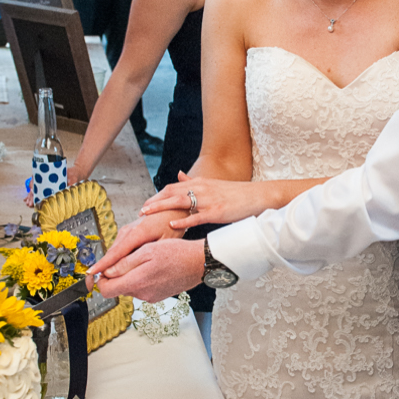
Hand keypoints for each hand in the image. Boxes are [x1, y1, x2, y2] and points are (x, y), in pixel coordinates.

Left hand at [90, 235, 204, 301]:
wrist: (199, 263)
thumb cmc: (176, 254)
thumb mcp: (145, 251)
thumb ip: (123, 263)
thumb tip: (106, 271)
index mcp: (137, 282)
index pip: (106, 290)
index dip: (101, 279)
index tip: (102, 270)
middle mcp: (143, 294)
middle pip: (117, 288)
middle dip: (117, 275)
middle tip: (125, 259)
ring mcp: (151, 296)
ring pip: (130, 287)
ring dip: (130, 275)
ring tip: (143, 261)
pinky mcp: (158, 296)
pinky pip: (142, 288)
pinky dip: (141, 278)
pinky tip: (152, 268)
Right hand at [93, 211, 181, 273]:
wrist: (171, 210)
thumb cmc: (171, 225)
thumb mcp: (165, 243)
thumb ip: (151, 254)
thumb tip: (140, 267)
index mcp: (136, 234)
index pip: (116, 253)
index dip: (103, 264)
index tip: (92, 272)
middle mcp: (128, 231)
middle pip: (112, 253)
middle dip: (104, 267)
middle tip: (98, 281)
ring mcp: (126, 230)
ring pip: (115, 250)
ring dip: (110, 263)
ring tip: (106, 278)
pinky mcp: (128, 231)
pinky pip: (120, 247)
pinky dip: (117, 257)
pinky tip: (119, 268)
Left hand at [139, 175, 266, 231]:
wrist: (258, 196)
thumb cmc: (237, 194)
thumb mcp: (213, 184)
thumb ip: (194, 181)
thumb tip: (180, 174)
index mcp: (199, 183)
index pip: (172, 187)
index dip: (157, 195)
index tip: (147, 204)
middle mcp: (201, 189)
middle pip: (170, 192)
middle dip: (154, 201)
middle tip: (141, 211)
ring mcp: (208, 200)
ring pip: (179, 201)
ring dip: (161, 207)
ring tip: (147, 215)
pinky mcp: (217, 212)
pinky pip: (196, 216)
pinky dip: (183, 220)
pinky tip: (172, 225)